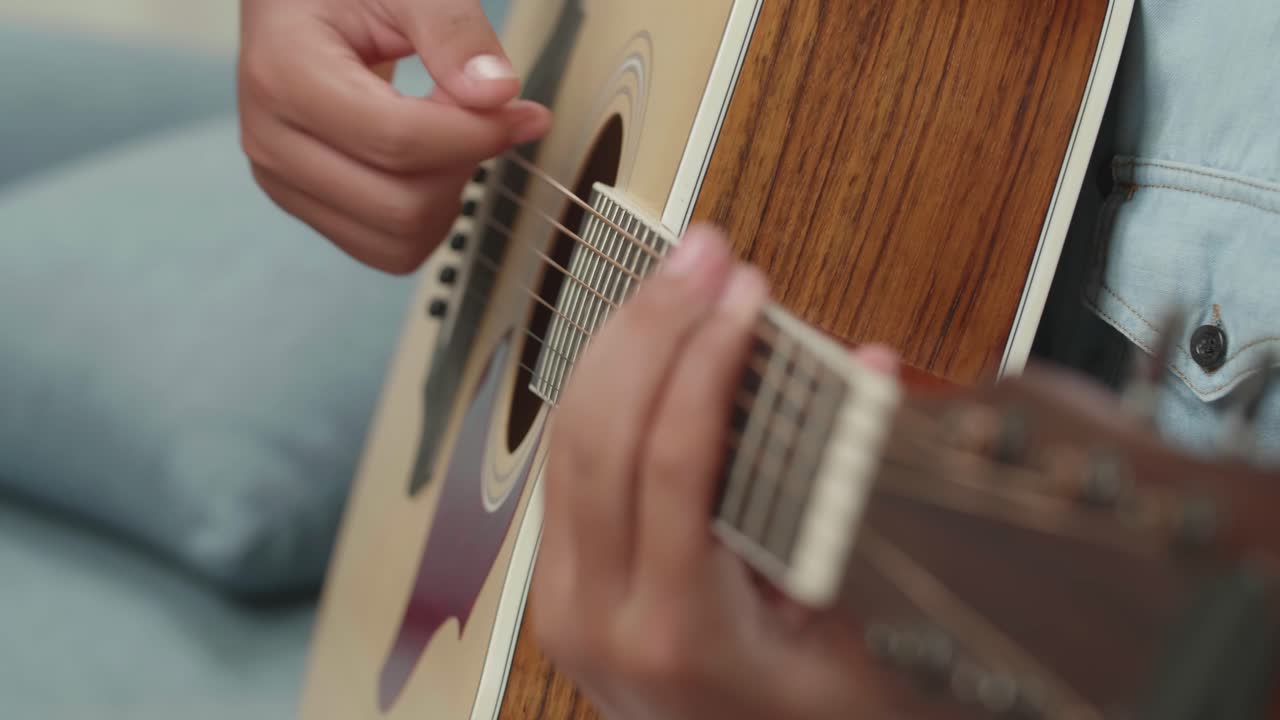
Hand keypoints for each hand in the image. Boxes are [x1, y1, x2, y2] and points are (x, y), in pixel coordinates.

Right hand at [238, 0, 550, 272]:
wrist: (294, 6)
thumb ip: (454, 33)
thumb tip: (497, 92)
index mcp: (286, 76)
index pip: (399, 141)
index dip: (477, 134)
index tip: (524, 112)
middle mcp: (272, 141)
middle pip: (401, 205)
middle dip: (462, 166)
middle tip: (479, 115)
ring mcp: (283, 181)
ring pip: (398, 239)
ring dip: (446, 196)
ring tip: (448, 134)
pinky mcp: (305, 205)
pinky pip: (386, 248)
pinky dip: (426, 214)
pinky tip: (430, 163)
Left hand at [532, 225, 898, 718]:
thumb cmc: (803, 719)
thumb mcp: (854, 629)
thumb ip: (853, 502)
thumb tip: (863, 368)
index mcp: (680, 634)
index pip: (676, 464)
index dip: (709, 361)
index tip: (746, 296)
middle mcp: (600, 617)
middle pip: (603, 434)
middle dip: (656, 326)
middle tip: (706, 257)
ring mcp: (564, 602)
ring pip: (566, 439)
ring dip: (620, 344)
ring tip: (675, 280)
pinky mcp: (557, 585)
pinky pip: (565, 465)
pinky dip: (603, 389)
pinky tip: (640, 342)